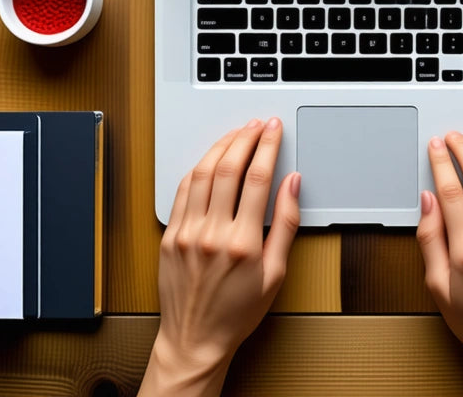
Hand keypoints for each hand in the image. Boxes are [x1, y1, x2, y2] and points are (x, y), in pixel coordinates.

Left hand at [139, 118, 300, 396]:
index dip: (268, 147)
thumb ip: (285, 224)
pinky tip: (209, 160)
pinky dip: (197, 169)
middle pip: (228, 168)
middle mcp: (211, 234)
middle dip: (245, 138)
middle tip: (257, 124)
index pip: (257, 178)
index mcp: (243, 243)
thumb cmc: (237, 313)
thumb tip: (292, 184)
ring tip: (235, 134)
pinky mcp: (170, 236)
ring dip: (220, 147)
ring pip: (202, 173)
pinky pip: (182, 191)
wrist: (195, 338)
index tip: (274, 130)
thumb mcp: (276, 273)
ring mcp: (186, 233)